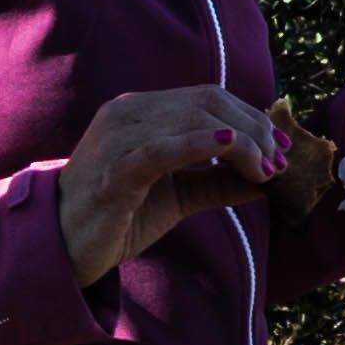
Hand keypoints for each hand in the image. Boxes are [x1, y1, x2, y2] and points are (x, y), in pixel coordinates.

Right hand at [51, 80, 296, 290]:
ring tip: (265, 170)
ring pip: (194, 121)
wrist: (62, 246)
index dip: (252, 117)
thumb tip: (267, 178)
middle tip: (279, 162)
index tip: (281, 148)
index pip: (209, 98)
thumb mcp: (176, 195)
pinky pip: (164, 149)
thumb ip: (217, 182)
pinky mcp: (115, 171)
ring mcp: (118, 138)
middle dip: (254, 130)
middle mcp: (127, 113)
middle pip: (208, 103)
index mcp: (139, 111)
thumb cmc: (117, 217)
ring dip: (242, 143)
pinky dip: (203, 144)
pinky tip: (232, 147)